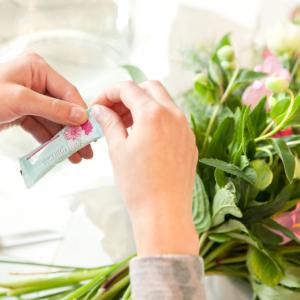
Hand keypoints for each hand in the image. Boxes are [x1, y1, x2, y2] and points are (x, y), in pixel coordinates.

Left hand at [0, 53, 91, 162]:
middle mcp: (36, 82)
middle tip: (86, 148)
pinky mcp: (23, 112)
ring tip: (76, 156)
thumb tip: (81, 116)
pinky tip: (60, 152)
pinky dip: (50, 140)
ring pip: (54, 120)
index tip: (90, 131)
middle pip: (63, 108)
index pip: (68, 92)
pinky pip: (41, 127)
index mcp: (37, 69)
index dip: (81, 112)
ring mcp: (30, 98)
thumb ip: (53, 108)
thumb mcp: (20, 99)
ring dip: (64, 139)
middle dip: (74, 130)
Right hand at [92, 81, 198, 255]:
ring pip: (163, 103)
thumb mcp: (117, 150)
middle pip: (149, 88)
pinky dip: (156, 119)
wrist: (164, 213)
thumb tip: (100, 109)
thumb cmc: (138, 184)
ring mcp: (185, 128)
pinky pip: (172, 120)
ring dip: (143, 106)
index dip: (108, 93)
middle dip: (128, 95)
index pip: (128, 88)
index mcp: (153, 114)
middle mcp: (174, 115)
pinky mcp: (189, 142)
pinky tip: (144, 137)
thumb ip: (109, 123)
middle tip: (113, 113)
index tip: (99, 105)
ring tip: (126, 126)